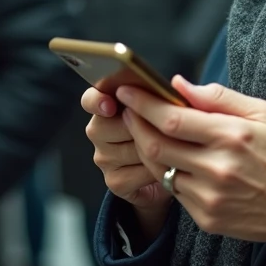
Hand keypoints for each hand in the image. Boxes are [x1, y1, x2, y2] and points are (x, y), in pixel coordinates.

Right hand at [80, 87, 172, 238]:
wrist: (170, 172)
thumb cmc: (167, 132)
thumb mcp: (167, 109)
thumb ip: (162, 96)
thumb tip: (175, 84)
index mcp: (107, 105)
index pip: (90, 99)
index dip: (97, 101)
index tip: (110, 105)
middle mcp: (99, 131)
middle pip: (108, 126)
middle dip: (139, 126)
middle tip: (162, 127)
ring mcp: (104, 158)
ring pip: (127, 149)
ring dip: (153, 148)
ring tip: (171, 147)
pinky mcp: (114, 181)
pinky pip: (136, 173)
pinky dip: (156, 170)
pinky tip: (167, 167)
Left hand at [117, 77, 265, 249]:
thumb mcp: (264, 113)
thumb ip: (219, 97)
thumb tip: (179, 84)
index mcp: (232, 136)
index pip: (171, 118)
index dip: (143, 103)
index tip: (128, 89)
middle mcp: (217, 168)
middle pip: (155, 146)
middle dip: (135, 124)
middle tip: (129, 109)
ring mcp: (210, 197)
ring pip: (159, 171)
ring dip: (146, 149)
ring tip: (146, 132)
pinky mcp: (207, 218)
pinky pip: (174, 192)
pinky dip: (168, 173)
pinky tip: (174, 160)